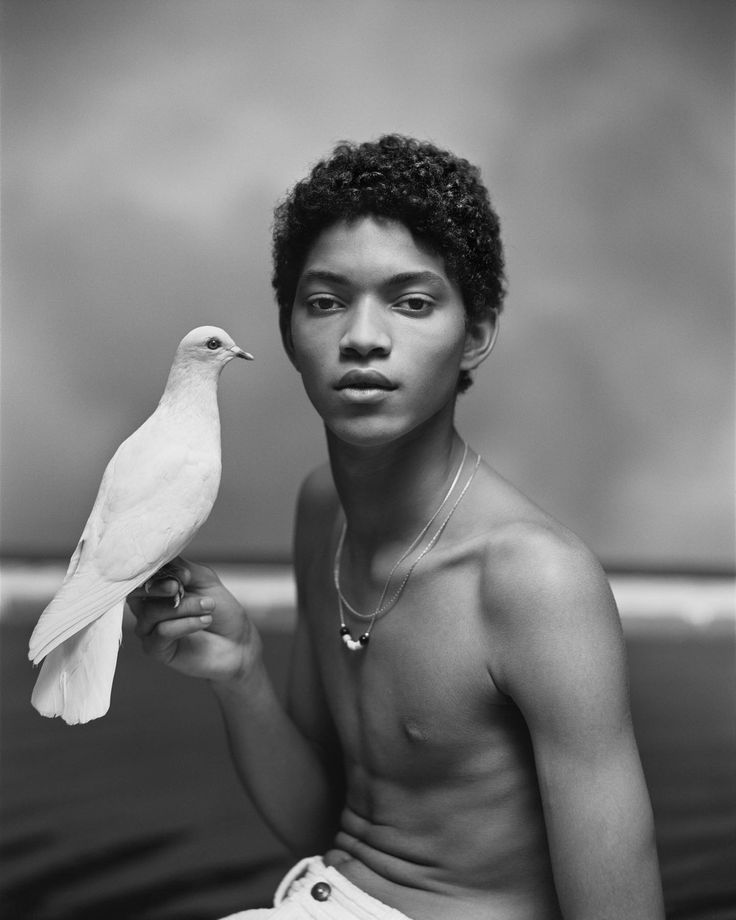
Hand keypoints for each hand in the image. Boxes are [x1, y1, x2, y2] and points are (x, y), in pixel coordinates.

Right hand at [127, 557, 262, 682]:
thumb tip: (165, 560)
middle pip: (135, 594)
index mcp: (157, 588)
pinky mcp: (156, 649)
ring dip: (183, 607)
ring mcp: (149, 629)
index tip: (184, 573)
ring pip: (152, 613)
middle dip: (158, 587)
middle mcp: (147, 607)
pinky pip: (162, 632)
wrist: (237, 642)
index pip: (142, 575)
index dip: (157, 572)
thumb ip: (184, 568)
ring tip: (209, 605)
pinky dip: (186, 624)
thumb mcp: (205, 580)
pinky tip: (205, 620)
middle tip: (178, 587)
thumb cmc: (221, 610)